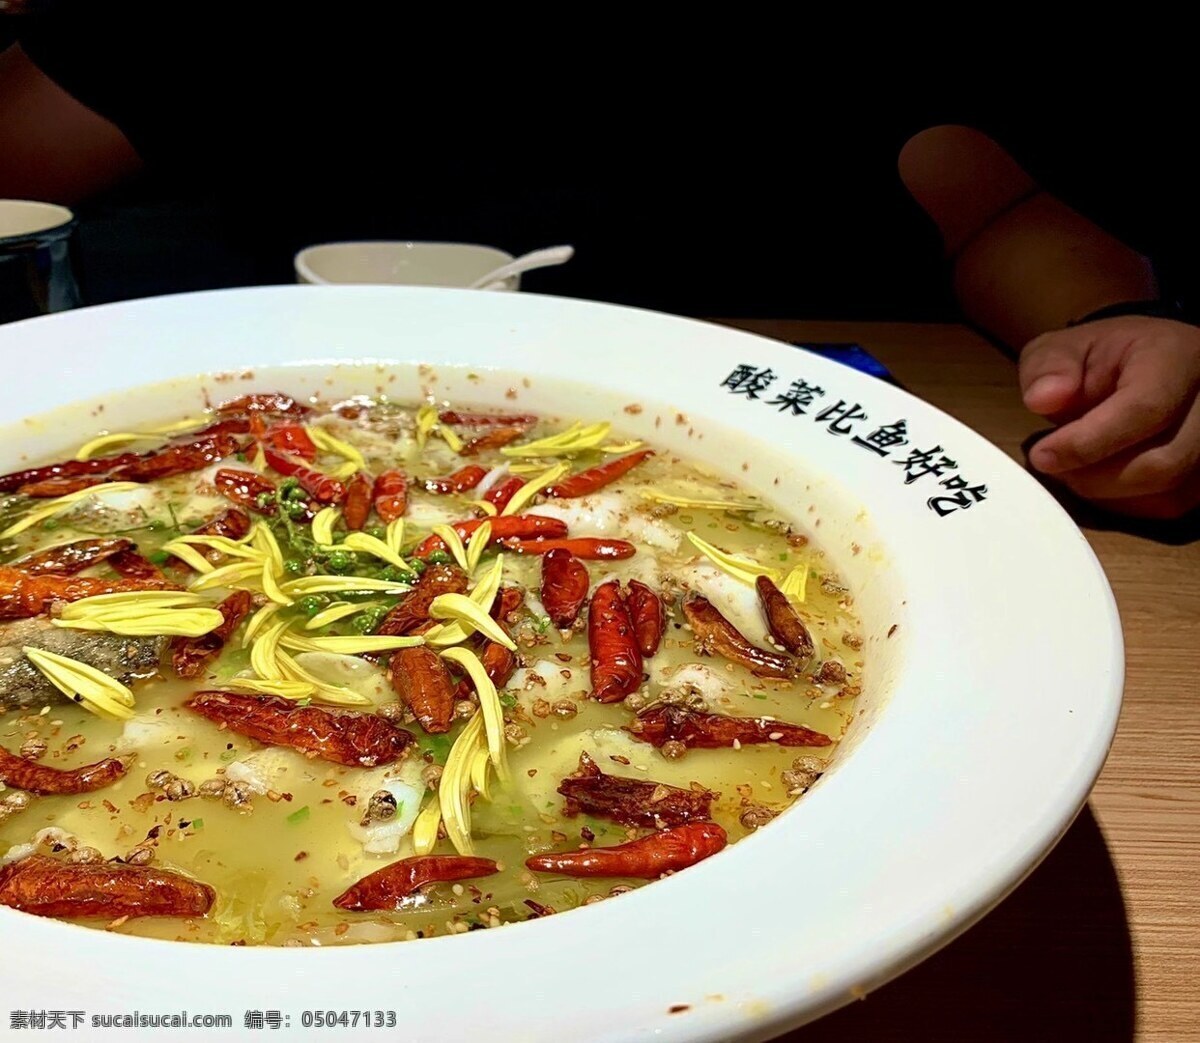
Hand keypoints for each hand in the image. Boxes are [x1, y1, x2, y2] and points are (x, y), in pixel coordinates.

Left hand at [1019, 316, 1199, 518]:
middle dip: (1095, 477)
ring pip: (1168, 493)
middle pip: (1163, 462)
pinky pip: (1170, 506)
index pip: (1144, 408)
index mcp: (1176, 358)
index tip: (1042, 455)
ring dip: (1107, 494)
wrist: (1140, 366)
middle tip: (1052, 466)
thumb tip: (1044, 398)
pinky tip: (1098, 481)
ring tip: (1072, 469)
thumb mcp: (1062, 348)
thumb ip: (1049, 368)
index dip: (1088, 442)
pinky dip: (1125, 504)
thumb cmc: (1098, 358)